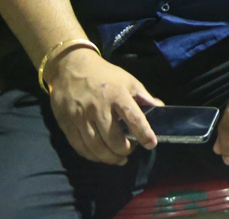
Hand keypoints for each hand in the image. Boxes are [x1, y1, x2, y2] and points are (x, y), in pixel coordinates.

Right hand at [46, 47, 162, 164]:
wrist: (71, 68)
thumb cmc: (105, 75)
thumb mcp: (128, 81)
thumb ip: (144, 97)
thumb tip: (161, 109)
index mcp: (117, 95)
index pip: (133, 117)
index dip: (143, 132)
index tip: (151, 144)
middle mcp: (98, 107)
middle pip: (113, 138)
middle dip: (124, 150)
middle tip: (131, 150)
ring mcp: (81, 117)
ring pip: (96, 146)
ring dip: (109, 158)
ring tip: (119, 159)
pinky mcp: (67, 123)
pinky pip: (80, 146)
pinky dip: (92, 156)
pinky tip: (101, 156)